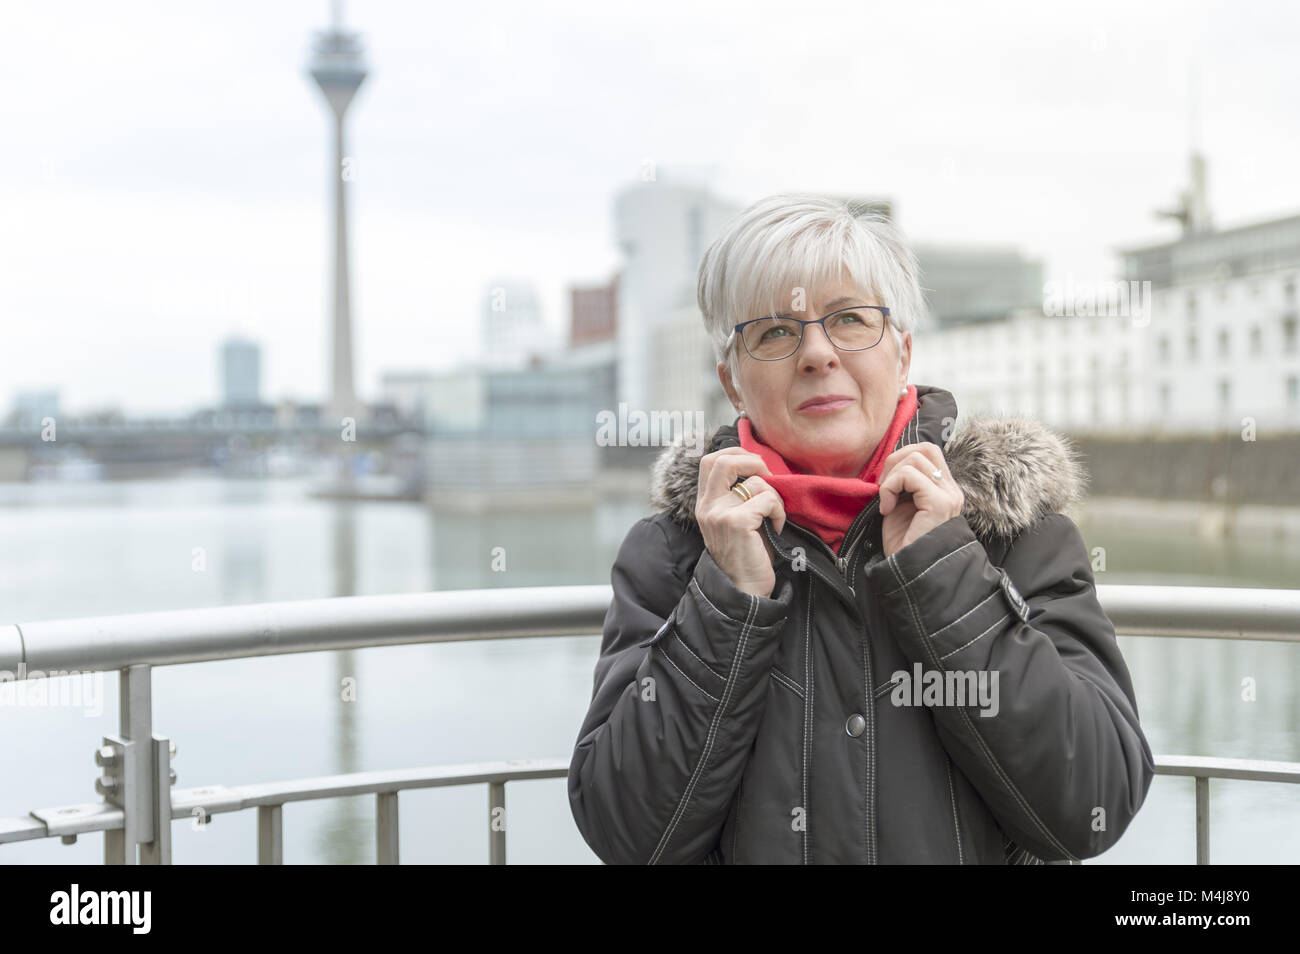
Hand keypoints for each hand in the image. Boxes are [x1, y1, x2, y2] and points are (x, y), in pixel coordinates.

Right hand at [695, 448, 786, 597]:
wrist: (744, 591)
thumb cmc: (747, 555)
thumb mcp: (735, 520)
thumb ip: (737, 495)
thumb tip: (761, 468)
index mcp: (705, 504)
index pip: (710, 461)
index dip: (735, 453)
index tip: (755, 466)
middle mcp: (708, 506)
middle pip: (724, 460)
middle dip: (753, 461)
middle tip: (769, 477)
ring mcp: (720, 513)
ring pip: (756, 481)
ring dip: (775, 496)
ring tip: (774, 516)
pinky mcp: (737, 522)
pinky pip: (768, 499)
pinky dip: (779, 512)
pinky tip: (776, 528)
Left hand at [877, 442, 964, 557]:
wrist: (909, 571)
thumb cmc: (903, 544)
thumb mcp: (900, 506)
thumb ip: (901, 484)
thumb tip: (889, 464)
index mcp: (944, 490)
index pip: (928, 452)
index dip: (902, 457)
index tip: (886, 483)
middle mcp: (951, 490)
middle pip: (926, 448)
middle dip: (896, 460)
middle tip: (884, 486)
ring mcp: (948, 496)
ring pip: (916, 458)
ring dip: (891, 477)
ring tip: (886, 501)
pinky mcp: (939, 503)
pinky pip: (909, 476)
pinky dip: (890, 488)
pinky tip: (886, 509)